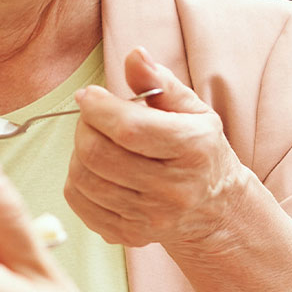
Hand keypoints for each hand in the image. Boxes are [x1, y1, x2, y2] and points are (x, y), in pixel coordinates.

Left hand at [64, 46, 249, 250]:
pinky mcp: (130, 236)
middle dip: (84, 126)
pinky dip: (77, 181)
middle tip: (92, 117)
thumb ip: (159, 81)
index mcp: (193, 148)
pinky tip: (96, 169)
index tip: (88, 95)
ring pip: (84, 179)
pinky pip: (80, 203)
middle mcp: (175, 189)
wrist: (214, 207)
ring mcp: (151, 217)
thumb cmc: (199, 148)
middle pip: (98, 154)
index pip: (129, 129)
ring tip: (96, 141)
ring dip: (78, 153)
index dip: (98, 107)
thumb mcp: (191, 109)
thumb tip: (134, 56)